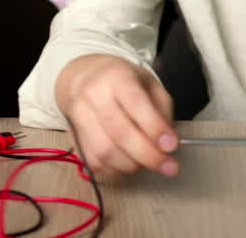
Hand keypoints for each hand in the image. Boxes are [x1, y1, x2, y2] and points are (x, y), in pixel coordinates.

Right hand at [55, 54, 178, 177]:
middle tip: (169, 166)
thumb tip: (166, 144)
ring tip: (146, 161)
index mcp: (117, 76)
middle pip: (120, 133)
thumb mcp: (149, 84)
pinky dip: (115, 170)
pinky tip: (127, 162)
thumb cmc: (123, 82)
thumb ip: (162, 111)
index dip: (154, 128)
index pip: (135, 104)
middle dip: (148, 155)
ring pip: (105, 152)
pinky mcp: (73, 136)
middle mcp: (94, 94)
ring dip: (132, 164)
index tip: (171, 146)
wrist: (84, 77)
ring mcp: (79, 116)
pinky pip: (94, 162)